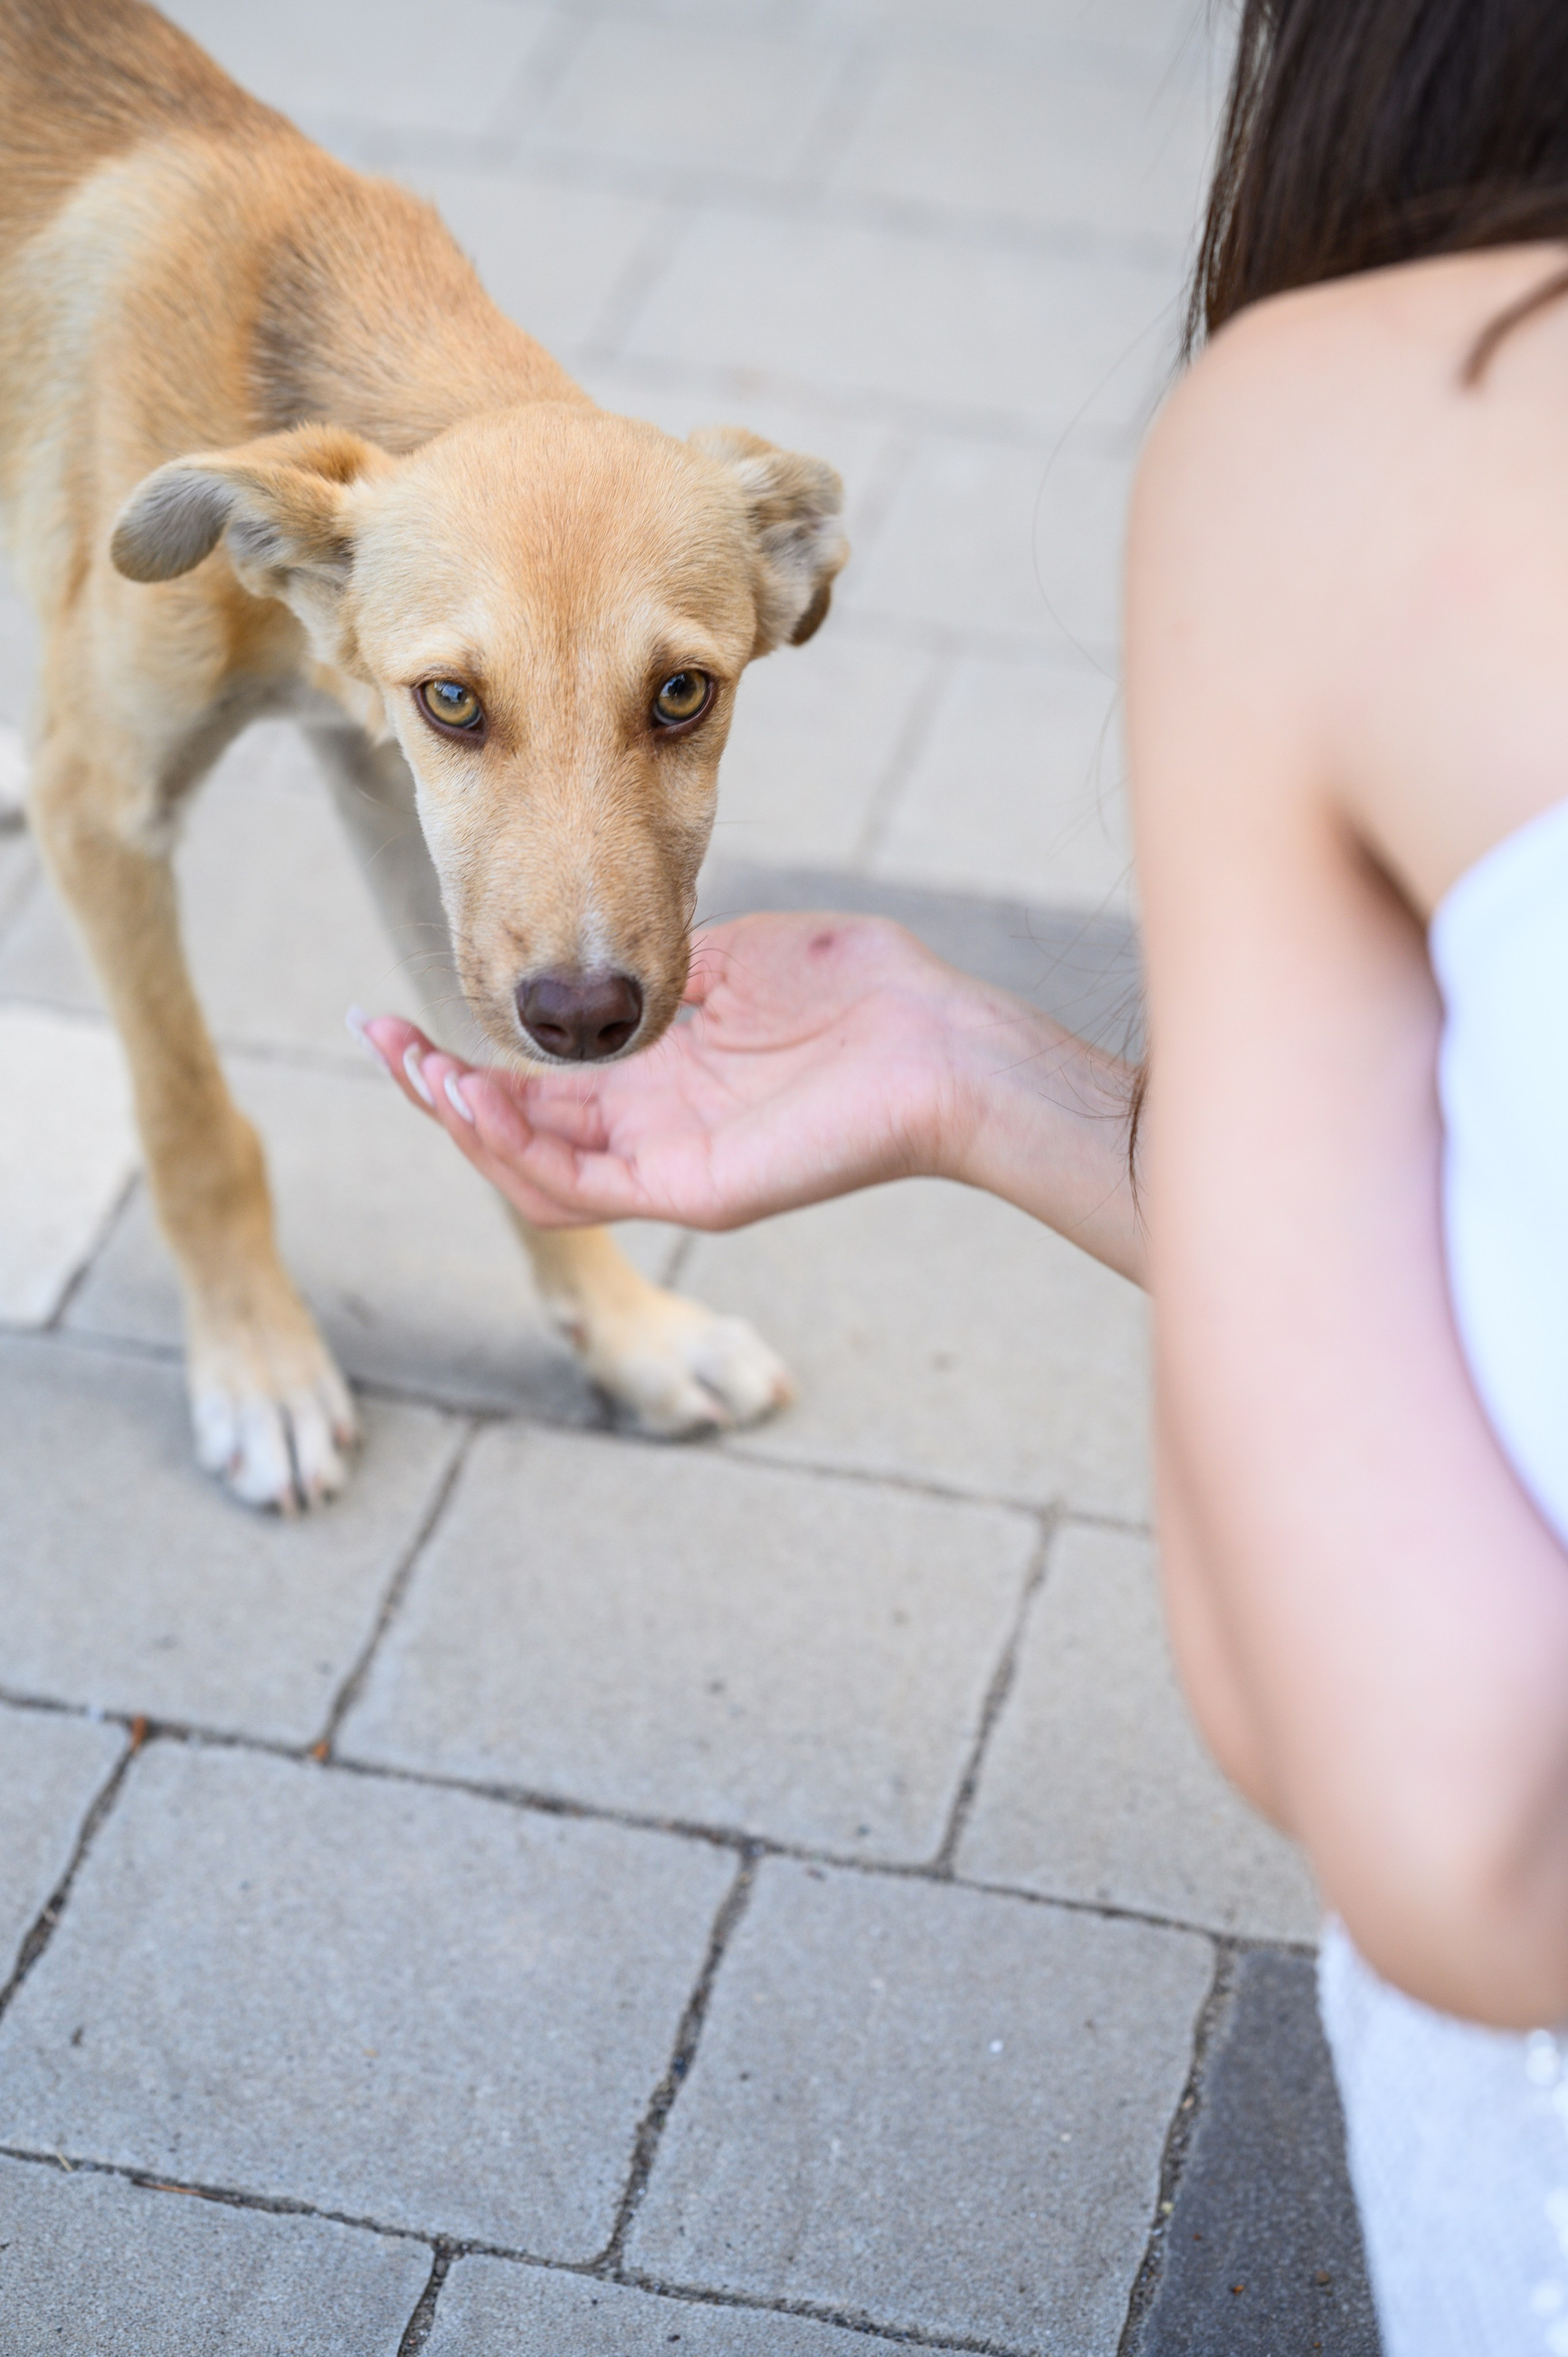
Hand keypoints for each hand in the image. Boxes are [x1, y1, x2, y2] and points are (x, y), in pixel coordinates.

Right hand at [360, 910, 1144, 1279]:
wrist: (940, 1041)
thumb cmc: (864, 993)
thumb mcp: (738, 959)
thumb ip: (662, 968)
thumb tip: (601, 952)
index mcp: (663, 1078)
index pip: (539, 1083)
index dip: (466, 1056)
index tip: (403, 1013)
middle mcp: (653, 1130)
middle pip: (517, 1129)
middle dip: (436, 1087)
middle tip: (376, 1035)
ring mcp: (667, 1167)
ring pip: (532, 1167)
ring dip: (460, 1121)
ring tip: (410, 1068)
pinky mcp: (689, 1191)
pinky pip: (579, 1187)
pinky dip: (515, 1147)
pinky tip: (469, 1096)